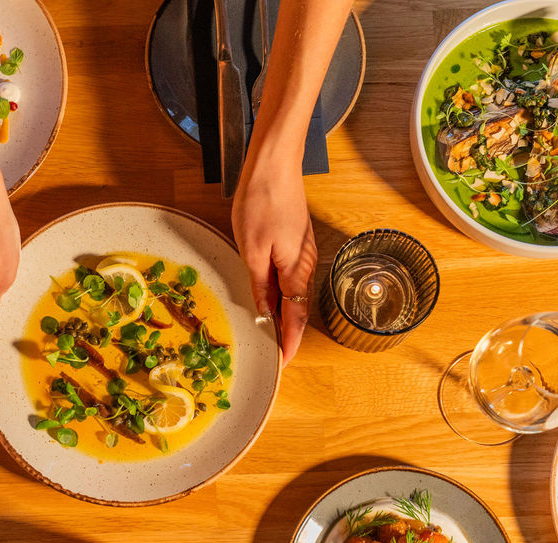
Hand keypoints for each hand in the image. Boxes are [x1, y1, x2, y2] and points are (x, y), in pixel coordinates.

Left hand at [232, 167, 316, 366]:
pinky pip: (292, 276)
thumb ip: (259, 284)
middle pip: (299, 307)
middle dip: (288, 333)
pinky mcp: (297, 241)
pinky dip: (282, 293)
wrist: (274, 165)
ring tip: (270, 334)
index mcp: (296, 269)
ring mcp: (303, 251)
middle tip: (274, 355)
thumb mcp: (252, 249)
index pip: (295, 316)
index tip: (282, 363)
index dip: (289, 342)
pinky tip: (270, 298)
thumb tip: (264, 313)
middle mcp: (306, 263)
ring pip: (295, 292)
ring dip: (285, 314)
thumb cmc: (261, 202)